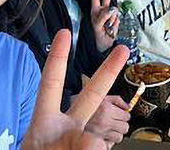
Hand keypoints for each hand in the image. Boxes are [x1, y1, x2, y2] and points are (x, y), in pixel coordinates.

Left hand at [21, 29, 128, 149]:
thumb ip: (71, 148)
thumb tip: (98, 140)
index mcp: (46, 121)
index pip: (51, 84)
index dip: (57, 58)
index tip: (64, 32)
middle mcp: (67, 128)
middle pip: (90, 96)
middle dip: (107, 72)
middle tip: (123, 49)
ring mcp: (83, 141)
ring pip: (102, 134)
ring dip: (100, 142)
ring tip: (92, 145)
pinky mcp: (97, 148)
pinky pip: (105, 144)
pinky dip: (102, 147)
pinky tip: (98, 146)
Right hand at [84, 96, 129, 144]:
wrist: (65, 114)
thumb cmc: (81, 104)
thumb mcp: (99, 96)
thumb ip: (116, 99)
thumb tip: (127, 106)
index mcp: (106, 109)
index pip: (126, 116)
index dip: (124, 114)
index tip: (121, 113)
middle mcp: (104, 122)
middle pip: (125, 127)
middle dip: (121, 123)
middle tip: (116, 120)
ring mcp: (100, 134)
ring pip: (119, 137)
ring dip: (115, 132)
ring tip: (108, 127)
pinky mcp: (96, 142)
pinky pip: (110, 144)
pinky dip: (108, 140)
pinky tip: (103, 134)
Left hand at [91, 0, 118, 51]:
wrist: (103, 48)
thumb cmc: (95, 38)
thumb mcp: (97, 25)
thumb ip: (103, 16)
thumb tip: (111, 9)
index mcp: (95, 12)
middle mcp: (101, 13)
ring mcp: (109, 17)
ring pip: (114, 11)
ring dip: (111, 18)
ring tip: (106, 28)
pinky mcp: (115, 22)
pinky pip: (117, 19)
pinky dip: (115, 23)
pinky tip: (111, 29)